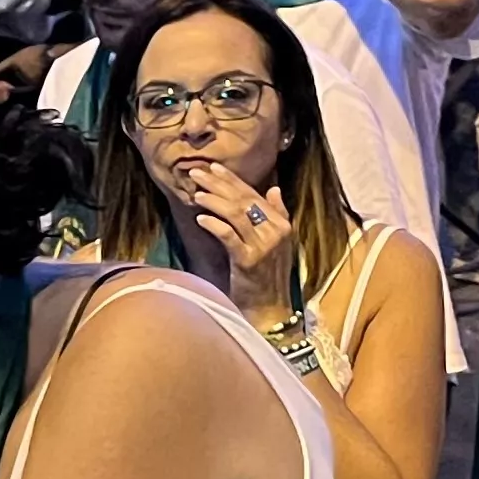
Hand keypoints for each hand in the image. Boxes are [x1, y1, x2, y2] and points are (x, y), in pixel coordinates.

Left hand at [173, 160, 296, 320]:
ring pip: (236, 214)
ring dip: (214, 200)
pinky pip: (228, 236)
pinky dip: (214, 224)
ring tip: (196, 194)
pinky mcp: (249, 261)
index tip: (213, 168)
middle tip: (196, 174)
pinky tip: (200, 218)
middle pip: (243, 200)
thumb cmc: (268, 277)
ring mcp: (263, 246)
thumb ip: (276, 214)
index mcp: (282, 224)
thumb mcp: (276, 244)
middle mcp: (275, 231)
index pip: (254, 195)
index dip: (232, 180)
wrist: (271, 310)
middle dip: (218, 185)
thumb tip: (274, 189)